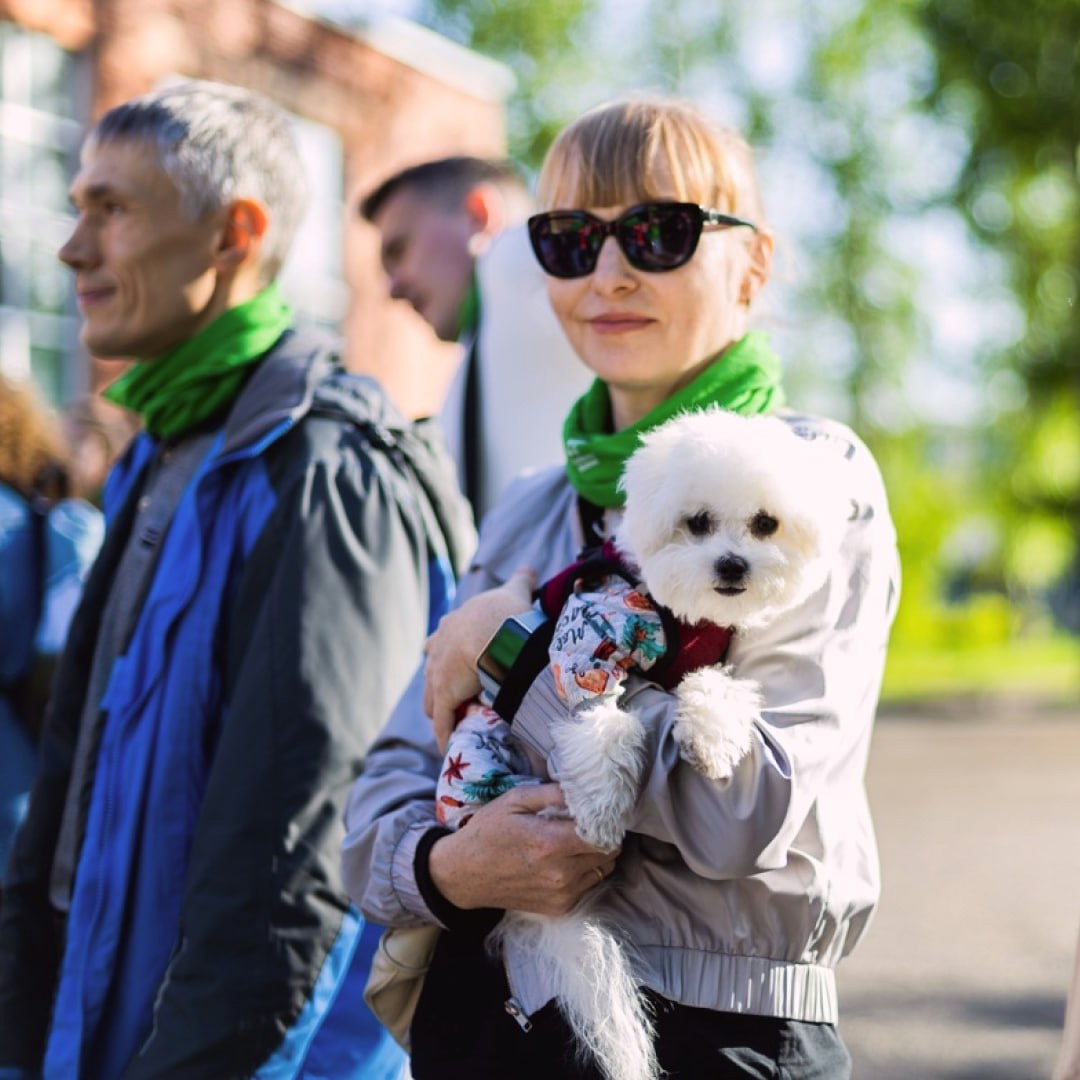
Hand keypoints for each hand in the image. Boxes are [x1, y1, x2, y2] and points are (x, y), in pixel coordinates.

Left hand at [423, 566, 536, 749]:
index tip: (454, 658)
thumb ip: (521, 580)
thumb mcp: (513, 591)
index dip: (447, 650)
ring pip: (432, 698)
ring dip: (440, 711)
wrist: (497, 636)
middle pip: (432, 669)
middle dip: (439, 682)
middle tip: (453, 693)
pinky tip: (449, 747)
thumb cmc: (504, 613)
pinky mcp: (443, 697)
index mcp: (452, 625)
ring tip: (451, 723)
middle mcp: (438, 649)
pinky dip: (445, 735)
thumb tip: (529, 567)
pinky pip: (443, 722)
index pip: (441, 638)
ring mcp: (438, 674)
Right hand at [427, 784, 617, 915]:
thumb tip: (582, 788)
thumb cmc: (487, 832)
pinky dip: (585, 872)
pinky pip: (588, 886)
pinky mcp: (558, 908)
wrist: (463, 874)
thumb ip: (551, 793)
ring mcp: (560, 894)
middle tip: (590, 824)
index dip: (606, 821)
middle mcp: (560, 873)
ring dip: (597, 855)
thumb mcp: (514, 800)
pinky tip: (566, 860)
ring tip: (577, 841)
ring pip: (602, 871)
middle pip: (608, 854)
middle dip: (605, 836)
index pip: (603, 835)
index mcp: (551, 843)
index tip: (600, 812)